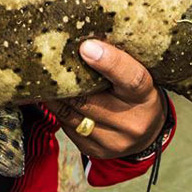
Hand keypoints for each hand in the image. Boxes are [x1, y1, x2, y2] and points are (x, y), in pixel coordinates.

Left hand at [45, 39, 166, 159]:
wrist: (147, 132)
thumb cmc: (137, 93)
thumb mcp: (138, 73)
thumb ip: (118, 61)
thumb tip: (85, 40)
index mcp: (145, 96)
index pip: (131, 78)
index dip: (109, 62)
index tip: (86, 46)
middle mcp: (131, 122)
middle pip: (89, 99)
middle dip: (66, 80)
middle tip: (48, 59)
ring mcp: (113, 141)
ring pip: (72, 114)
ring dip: (55, 96)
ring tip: (43, 77)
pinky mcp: (96, 150)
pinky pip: (67, 127)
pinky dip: (58, 110)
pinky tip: (54, 97)